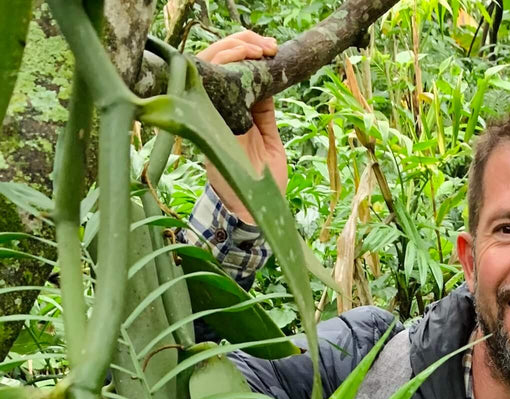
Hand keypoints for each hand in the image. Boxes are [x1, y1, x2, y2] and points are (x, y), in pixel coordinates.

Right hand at [198, 30, 287, 222]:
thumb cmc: (263, 182)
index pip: (232, 70)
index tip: (270, 48)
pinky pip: (207, 87)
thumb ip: (265, 113)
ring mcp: (211, 114)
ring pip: (209, 66)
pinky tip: (239, 61)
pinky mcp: (207, 123)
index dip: (247, 51)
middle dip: (242, 44)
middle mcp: (219, 109)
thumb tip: (267, 80)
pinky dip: (221, 68)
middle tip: (266, 46)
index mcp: (235, 112)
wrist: (253, 211)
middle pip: (218, 60)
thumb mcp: (270, 141)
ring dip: (233, 50)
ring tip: (255, 49)